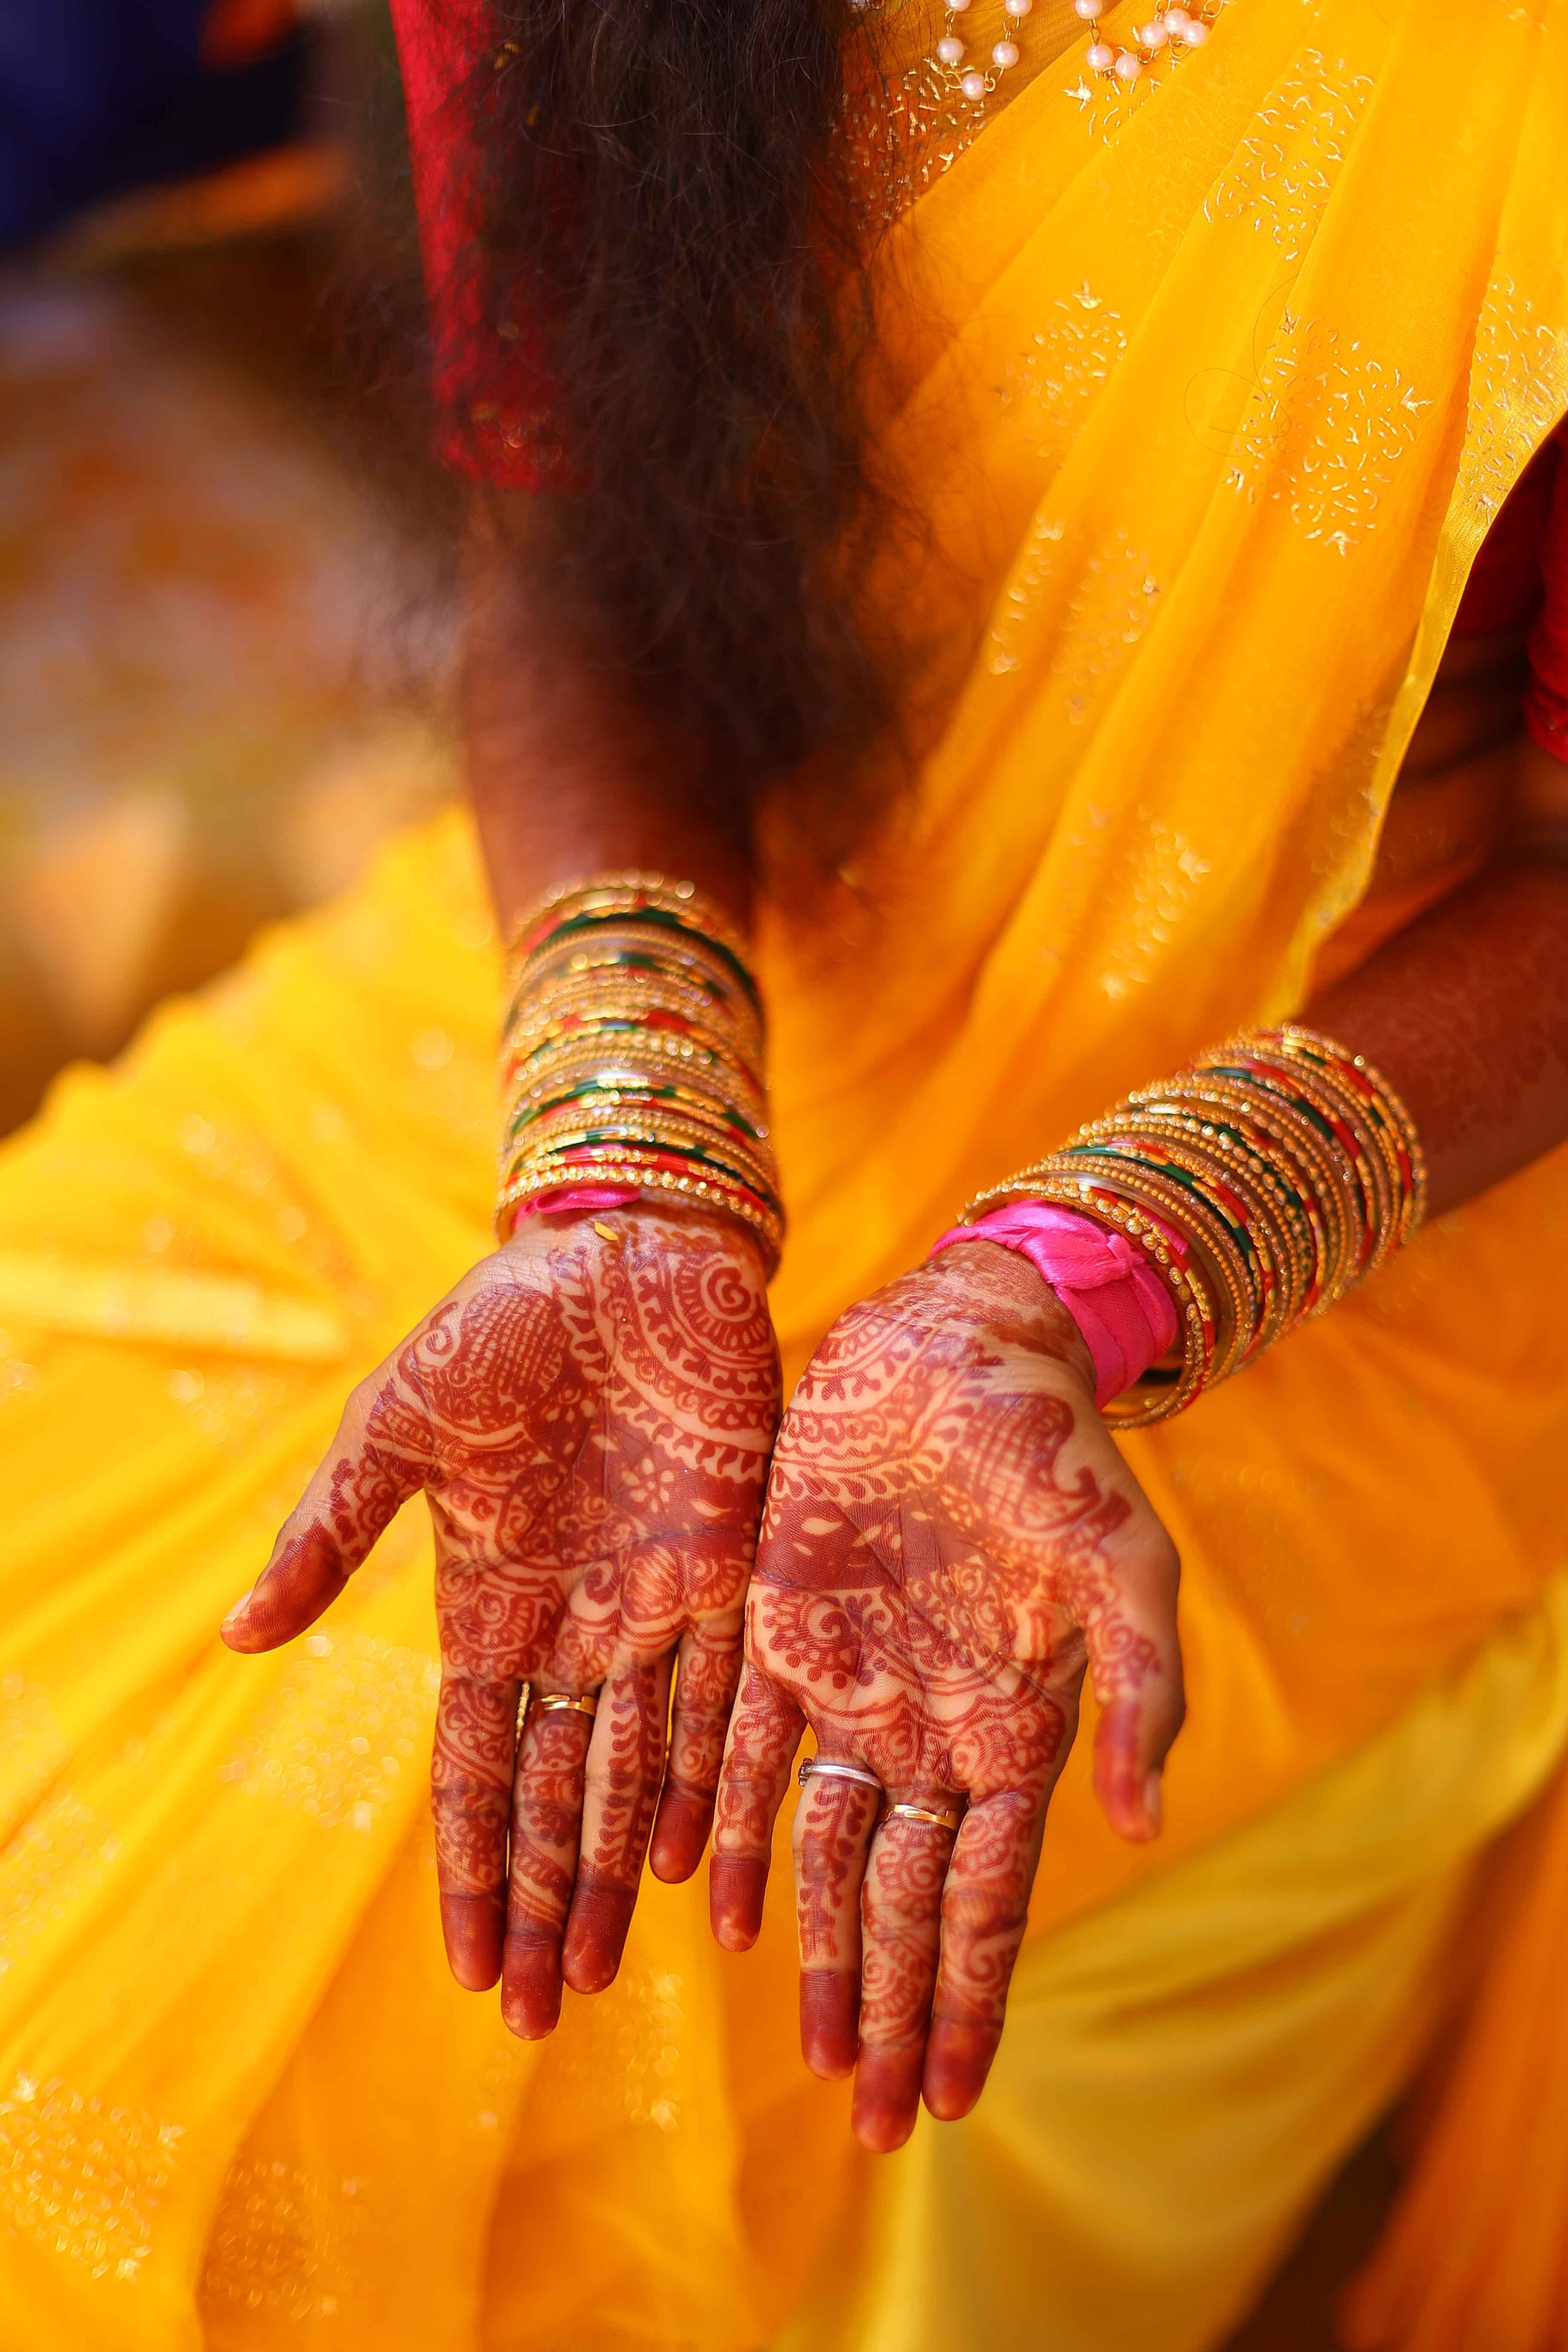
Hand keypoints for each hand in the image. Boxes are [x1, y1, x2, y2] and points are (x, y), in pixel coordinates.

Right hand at [222, 1206, 779, 2035]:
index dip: (472, 1866)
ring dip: (625, 1873)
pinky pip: (733, 1694)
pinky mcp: (737, 1561)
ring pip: (644, 1770)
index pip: (478, 1766)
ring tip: (607, 1970)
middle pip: (561, 1794)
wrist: (627, 1247)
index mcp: (494, 1600)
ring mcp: (660, 1601)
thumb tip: (239, 1638)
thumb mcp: (398, 1424)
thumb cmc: (503, 1325)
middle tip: (540, 2015)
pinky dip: (721, 1781)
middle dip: (548, 1903)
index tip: (465, 1966)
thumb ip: (333, 1532)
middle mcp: (580, 1623)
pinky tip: (709, 1865)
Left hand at [709, 1241, 1182, 2151]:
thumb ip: (1142, 1688)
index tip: (951, 2103)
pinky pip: (750, 1753)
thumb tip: (1146, 1819)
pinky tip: (721, 1910)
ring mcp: (855, 1684)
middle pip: (904, 1904)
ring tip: (812, 2057)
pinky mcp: (783, 1628)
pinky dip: (739, 1832)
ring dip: (820, 1955)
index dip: (969, 2000)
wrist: (959, 1347)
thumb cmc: (1055, 1449)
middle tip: (874, 2127)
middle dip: (890, 2014)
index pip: (986, 1899)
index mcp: (1015, 1728)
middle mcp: (930, 1727)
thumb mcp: (1126, 1563)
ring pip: (828, 1854)